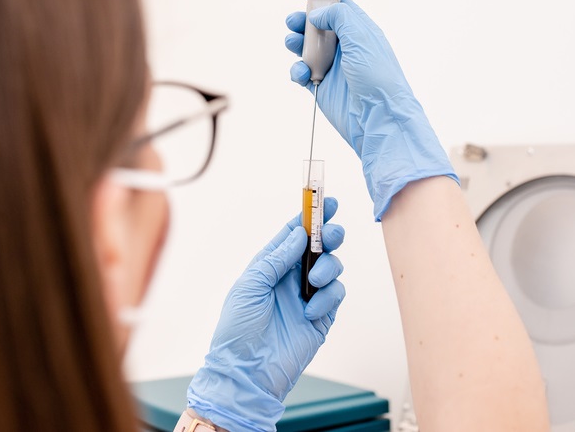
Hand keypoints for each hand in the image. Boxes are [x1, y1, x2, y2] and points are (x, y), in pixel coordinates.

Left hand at [187, 198, 345, 431]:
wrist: (247, 373)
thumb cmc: (238, 331)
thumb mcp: (249, 286)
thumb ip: (276, 259)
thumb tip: (299, 235)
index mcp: (269, 266)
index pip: (292, 235)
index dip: (309, 217)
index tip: (325, 201)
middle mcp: (290, 278)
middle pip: (318, 247)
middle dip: (328, 236)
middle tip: (331, 235)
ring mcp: (307, 296)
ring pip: (331, 267)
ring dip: (327, 268)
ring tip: (313, 282)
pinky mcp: (321, 316)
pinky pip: (336, 294)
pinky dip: (328, 297)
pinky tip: (311, 310)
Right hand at [285, 0, 457, 219]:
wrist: (378, 118)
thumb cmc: (378, 77)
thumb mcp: (362, 37)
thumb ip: (339, 17)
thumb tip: (318, 14)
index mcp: (360, 32)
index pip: (341, 9)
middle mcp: (347, 48)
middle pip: (319, 27)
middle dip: (303, 21)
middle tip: (293, 20)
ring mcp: (334, 67)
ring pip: (307, 48)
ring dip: (297, 43)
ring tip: (292, 42)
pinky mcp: (322, 86)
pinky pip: (303, 72)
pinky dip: (297, 70)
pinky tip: (301, 72)